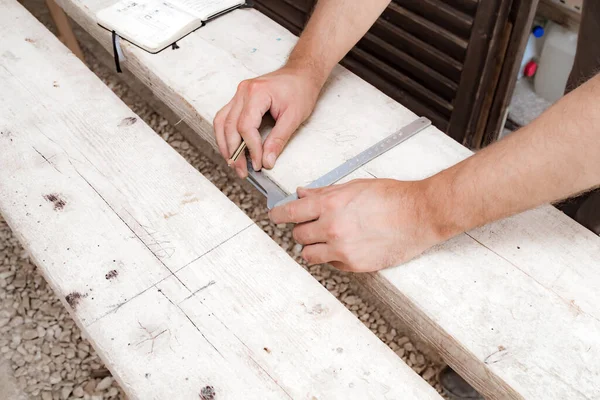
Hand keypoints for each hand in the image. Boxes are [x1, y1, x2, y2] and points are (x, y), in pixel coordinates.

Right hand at [213, 66, 322, 177]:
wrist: (301, 74)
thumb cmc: (300, 90)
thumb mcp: (294, 117)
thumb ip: (278, 140)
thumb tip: (267, 161)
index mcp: (256, 92)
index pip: (246, 127)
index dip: (251, 149)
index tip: (258, 164)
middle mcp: (243, 92)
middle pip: (229, 126)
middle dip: (234, 152)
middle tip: (242, 171)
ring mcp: (238, 94)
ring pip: (221, 122)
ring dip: (225, 145)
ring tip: (233, 163)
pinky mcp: (239, 99)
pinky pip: (225, 118)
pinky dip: (226, 135)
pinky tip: (231, 148)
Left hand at [269, 179, 449, 271]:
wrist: (420, 214)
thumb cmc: (392, 197)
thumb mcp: (354, 186)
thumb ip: (324, 192)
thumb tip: (302, 193)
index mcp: (329, 205)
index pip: (290, 213)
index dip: (278, 216)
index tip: (274, 217)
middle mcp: (332, 228)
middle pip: (298, 235)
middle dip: (302, 230)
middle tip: (311, 226)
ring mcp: (342, 249)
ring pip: (309, 255)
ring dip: (313, 247)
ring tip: (327, 239)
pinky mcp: (355, 265)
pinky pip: (331, 264)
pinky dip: (333, 257)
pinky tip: (347, 246)